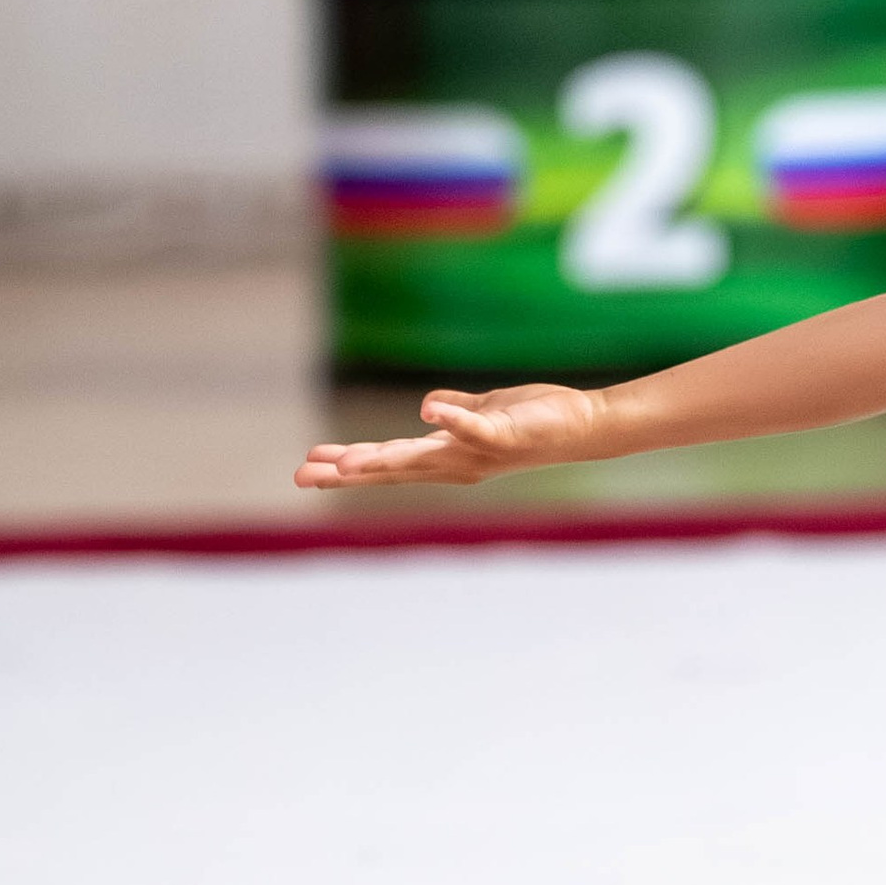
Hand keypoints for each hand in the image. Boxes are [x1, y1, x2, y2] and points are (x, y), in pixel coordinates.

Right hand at [294, 380, 607, 492]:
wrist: (582, 427)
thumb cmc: (534, 420)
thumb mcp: (486, 413)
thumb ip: (456, 412)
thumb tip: (428, 408)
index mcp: (447, 456)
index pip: (388, 461)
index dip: (348, 464)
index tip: (307, 465)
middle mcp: (457, 462)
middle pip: (393, 469)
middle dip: (347, 473)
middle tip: (303, 476)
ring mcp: (480, 451)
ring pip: (423, 458)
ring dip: (385, 458)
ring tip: (346, 461)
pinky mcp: (505, 433)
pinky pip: (475, 427)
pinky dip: (453, 420)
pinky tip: (427, 410)